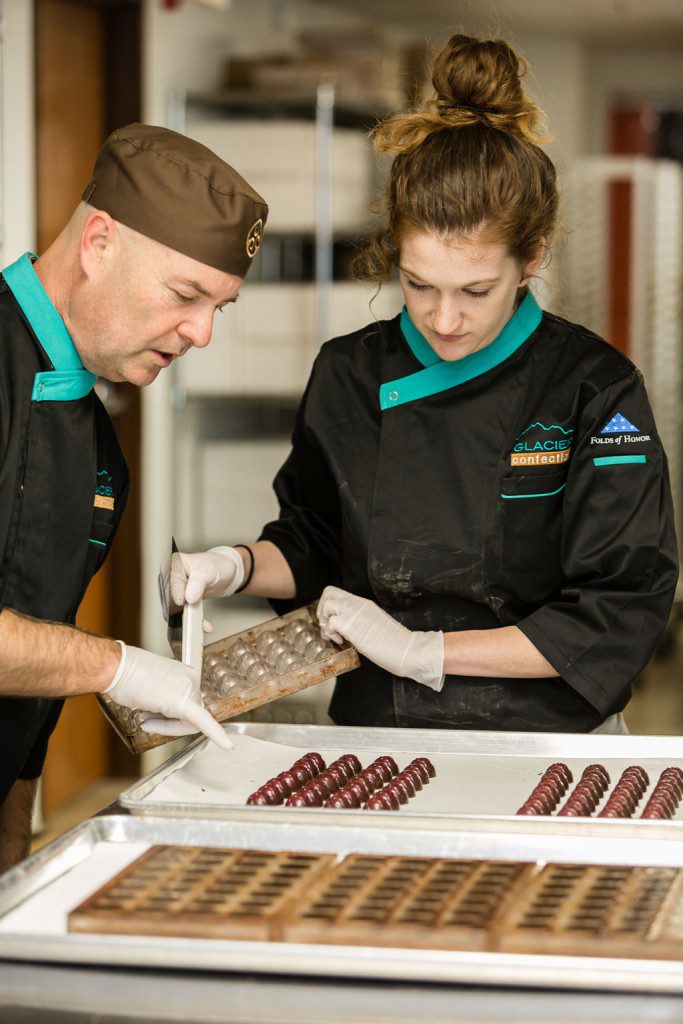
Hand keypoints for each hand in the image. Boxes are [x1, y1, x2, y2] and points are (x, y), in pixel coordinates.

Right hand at [104, 643, 232, 749]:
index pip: (188, 703)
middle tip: (146, 721)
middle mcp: (191, 679)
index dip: (169, 717)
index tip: (154, 716)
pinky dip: (216, 735)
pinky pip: (203, 723)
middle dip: (167, 723)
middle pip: (189, 714)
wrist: (115, 668)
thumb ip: (163, 701)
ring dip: (165, 726)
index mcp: (186, 674)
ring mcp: (189, 689)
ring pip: (187, 723)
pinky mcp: (184, 703)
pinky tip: (227, 746)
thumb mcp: (150, 689)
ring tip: (144, 716)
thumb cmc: (125, 676)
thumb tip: (161, 715)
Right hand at [158, 547, 244, 619]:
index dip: (176, 592)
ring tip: (201, 625)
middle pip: (170, 598)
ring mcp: (176, 591)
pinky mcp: (183, 602)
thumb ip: (197, 583)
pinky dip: (195, 622)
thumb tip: (188, 597)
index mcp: (175, 565)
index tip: (181, 602)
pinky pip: (185, 615)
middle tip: (190, 620)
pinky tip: (204, 625)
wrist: (225, 572)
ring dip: (189, 620)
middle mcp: (172, 578)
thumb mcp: (208, 572)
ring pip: (176, 610)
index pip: (172, 581)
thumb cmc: (216, 566)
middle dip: (181, 611)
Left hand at [317, 587, 444, 690]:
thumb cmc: (394, 643)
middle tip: (328, 626)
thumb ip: (360, 621)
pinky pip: (329, 624)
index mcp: (363, 603)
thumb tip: (348, 629)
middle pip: (328, 592)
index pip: (338, 593)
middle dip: (322, 609)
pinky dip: (330, 634)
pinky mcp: (350, 626)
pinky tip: (341, 641)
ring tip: (335, 635)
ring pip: (326, 606)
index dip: (329, 605)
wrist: (407, 649)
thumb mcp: (374, 623)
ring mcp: (353, 613)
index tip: (333, 621)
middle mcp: (357, 604)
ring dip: (325, 622)